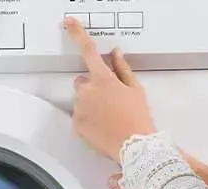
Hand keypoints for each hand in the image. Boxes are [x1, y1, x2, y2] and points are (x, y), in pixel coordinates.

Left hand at [65, 18, 155, 163]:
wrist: (134, 146)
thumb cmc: (138, 118)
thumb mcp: (135, 89)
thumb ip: (123, 68)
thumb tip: (116, 54)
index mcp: (103, 78)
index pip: (88, 50)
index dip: (77, 33)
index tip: (69, 23)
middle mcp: (87, 91)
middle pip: (82, 81)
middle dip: (93, 87)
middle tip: (110, 100)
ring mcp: (79, 108)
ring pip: (80, 100)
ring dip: (90, 104)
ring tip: (108, 117)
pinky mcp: (76, 124)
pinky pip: (78, 116)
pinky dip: (87, 119)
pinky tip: (102, 126)